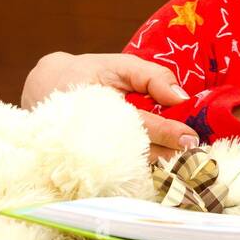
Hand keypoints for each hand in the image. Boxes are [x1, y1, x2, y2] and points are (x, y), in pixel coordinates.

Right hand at [22, 51, 199, 162]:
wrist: (43, 88)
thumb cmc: (88, 73)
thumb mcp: (119, 65)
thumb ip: (151, 77)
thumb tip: (181, 97)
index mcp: (101, 108)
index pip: (139, 125)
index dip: (166, 133)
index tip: (189, 138)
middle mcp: (94, 138)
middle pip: (139, 154)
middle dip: (170, 156)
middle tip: (195, 156)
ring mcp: (90, 156)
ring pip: (131, 169)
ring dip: (160, 167)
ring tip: (186, 165)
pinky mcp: (90, 166)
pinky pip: (122, 174)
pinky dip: (144, 172)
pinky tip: (164, 168)